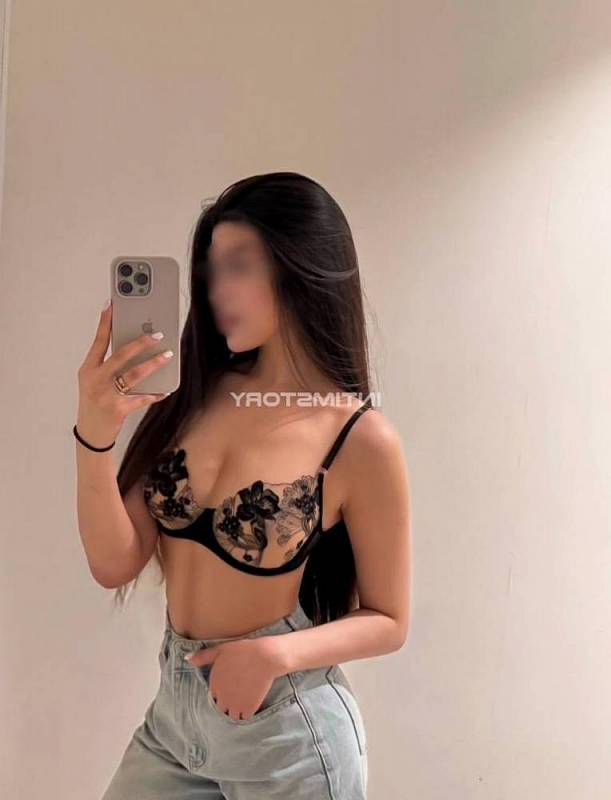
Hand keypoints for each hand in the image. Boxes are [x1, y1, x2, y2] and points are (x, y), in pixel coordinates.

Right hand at [76, 299, 172, 446]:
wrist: (91, 433)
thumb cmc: (95, 401)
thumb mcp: (94, 381)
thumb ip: (108, 364)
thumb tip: (133, 346)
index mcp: (88, 369)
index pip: (98, 342)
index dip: (105, 323)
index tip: (112, 305)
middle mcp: (96, 380)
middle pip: (120, 356)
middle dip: (140, 343)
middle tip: (157, 334)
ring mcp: (107, 395)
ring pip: (134, 375)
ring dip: (153, 364)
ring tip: (168, 355)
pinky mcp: (119, 409)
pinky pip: (142, 398)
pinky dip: (155, 393)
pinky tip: (166, 389)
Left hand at [186, 635, 287, 721]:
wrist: (264, 656)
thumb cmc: (242, 650)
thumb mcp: (220, 650)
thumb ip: (202, 657)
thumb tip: (187, 659)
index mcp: (214, 684)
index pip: (213, 697)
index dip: (221, 693)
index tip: (230, 687)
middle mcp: (222, 697)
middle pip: (221, 708)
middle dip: (227, 704)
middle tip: (237, 695)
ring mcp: (235, 704)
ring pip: (231, 715)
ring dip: (236, 710)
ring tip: (243, 701)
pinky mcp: (248, 708)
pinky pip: (244, 717)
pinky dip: (246, 713)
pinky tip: (251, 704)